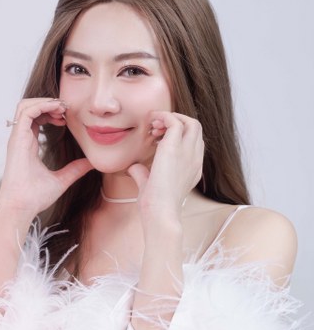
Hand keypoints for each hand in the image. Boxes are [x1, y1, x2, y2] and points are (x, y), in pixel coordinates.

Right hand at [0, 98, 92, 222]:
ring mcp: (17, 138)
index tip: (67, 118)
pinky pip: (25, 112)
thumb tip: (91, 163)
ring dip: (44, 101)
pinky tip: (56, 111)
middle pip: (30, 108)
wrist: (22, 207)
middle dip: (48, 103)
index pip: (36, 119)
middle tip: (66, 108)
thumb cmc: (35, 197)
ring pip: (25, 106)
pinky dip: (41, 106)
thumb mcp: (62, 180)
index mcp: (28, 145)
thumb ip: (75, 170)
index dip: (50, 112)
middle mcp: (21, 139)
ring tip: (61, 107)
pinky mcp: (17, 140)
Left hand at [127, 111, 203, 226]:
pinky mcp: (175, 148)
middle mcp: (195, 159)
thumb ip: (143, 174)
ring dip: (172, 117)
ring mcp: (188, 153)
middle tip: (156, 128)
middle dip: (177, 121)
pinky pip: (175, 122)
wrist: (160, 213)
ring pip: (191, 122)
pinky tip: (151, 122)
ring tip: (153, 124)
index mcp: (193, 169)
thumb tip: (133, 168)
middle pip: (195, 129)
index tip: (158, 138)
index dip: (178, 136)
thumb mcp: (150, 186)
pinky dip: (163, 117)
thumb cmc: (155, 206)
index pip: (194, 143)